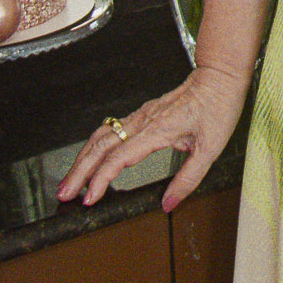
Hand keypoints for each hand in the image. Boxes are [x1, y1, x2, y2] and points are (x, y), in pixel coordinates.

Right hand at [56, 64, 249, 211]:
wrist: (219, 78)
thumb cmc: (218, 108)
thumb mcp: (210, 150)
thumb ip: (187, 180)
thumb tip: (167, 204)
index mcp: (157, 130)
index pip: (118, 158)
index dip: (100, 179)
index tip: (88, 198)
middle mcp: (143, 121)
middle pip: (100, 146)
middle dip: (78, 171)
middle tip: (64, 193)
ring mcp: (141, 116)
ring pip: (101, 136)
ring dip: (82, 158)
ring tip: (71, 180)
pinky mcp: (143, 114)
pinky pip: (111, 130)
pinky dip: (95, 147)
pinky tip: (91, 158)